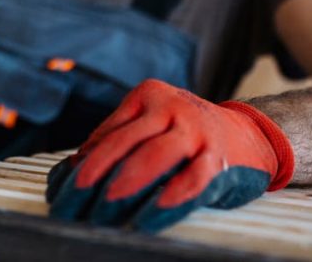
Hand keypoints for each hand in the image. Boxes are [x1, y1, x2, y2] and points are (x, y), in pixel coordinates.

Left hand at [46, 79, 293, 231]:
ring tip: (103, 207)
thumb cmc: (185, 133)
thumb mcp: (152, 124)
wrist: (248, 133)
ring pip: (155, 156)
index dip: (84, 161)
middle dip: (96, 173)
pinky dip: (169, 198)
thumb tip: (72, 170)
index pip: (109, 130)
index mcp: (148, 95)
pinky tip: (150, 215)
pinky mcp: (218, 158)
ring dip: (126, 184)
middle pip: (125, 141)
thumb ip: (118, 140)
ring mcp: (196, 130)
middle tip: (73, 199)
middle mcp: (172, 107)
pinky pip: (191, 179)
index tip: (63, 188)